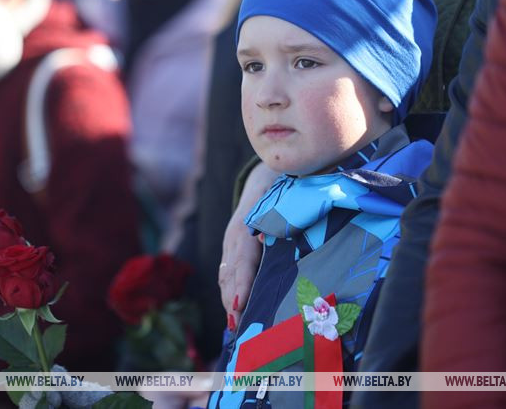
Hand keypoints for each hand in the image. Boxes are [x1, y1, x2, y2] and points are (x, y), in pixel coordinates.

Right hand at [218, 161, 279, 329]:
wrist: (263, 179)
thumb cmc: (279, 190)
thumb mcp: (279, 198)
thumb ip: (273, 216)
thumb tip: (264, 238)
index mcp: (245, 227)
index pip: (242, 261)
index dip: (242, 283)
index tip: (240, 305)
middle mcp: (233, 238)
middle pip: (230, 273)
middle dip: (231, 300)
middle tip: (236, 326)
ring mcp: (229, 244)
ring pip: (226, 276)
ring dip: (228, 301)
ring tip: (234, 327)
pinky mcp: (231, 250)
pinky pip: (227, 275)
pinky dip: (229, 293)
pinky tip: (233, 312)